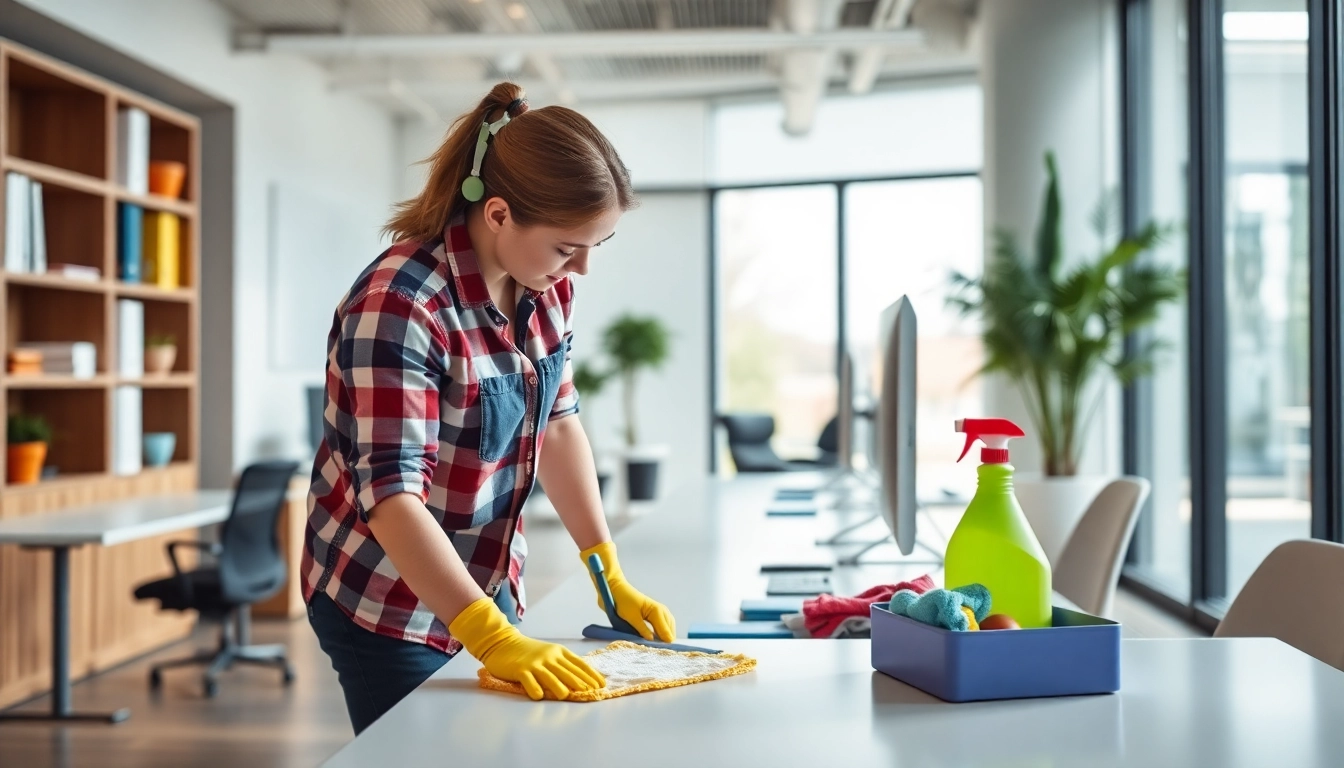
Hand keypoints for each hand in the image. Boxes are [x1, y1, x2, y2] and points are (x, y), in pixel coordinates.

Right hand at [450, 597, 604, 700]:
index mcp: (558, 652)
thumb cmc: (528, 651)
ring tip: (566, 696)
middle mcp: (549, 656)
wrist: (502, 643)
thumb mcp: (549, 653)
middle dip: (580, 682)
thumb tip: (582, 678)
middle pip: (567, 671)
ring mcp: (534, 663)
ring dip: (558, 687)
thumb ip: (563, 664)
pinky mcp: (520, 670)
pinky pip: (528, 681)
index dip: (591, 674)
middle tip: (591, 692)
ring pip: (549, 676)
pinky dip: (534, 689)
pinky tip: (538, 696)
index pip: (579, 664)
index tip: (601, 684)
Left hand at [580, 541, 675, 641]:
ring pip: (668, 627)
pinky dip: (661, 632)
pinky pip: (662, 625)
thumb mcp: (631, 617)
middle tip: (659, 651)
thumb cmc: (622, 601)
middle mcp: (661, 610)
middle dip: (666, 640)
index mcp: (657, 611)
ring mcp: (658, 611)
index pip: (666, 631)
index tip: (660, 652)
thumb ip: (643, 629)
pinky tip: (656, 639)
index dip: (664, 643)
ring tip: (658, 647)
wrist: (615, 589)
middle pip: (669, 630)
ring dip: (664, 636)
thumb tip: (652, 641)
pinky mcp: (653, 613)